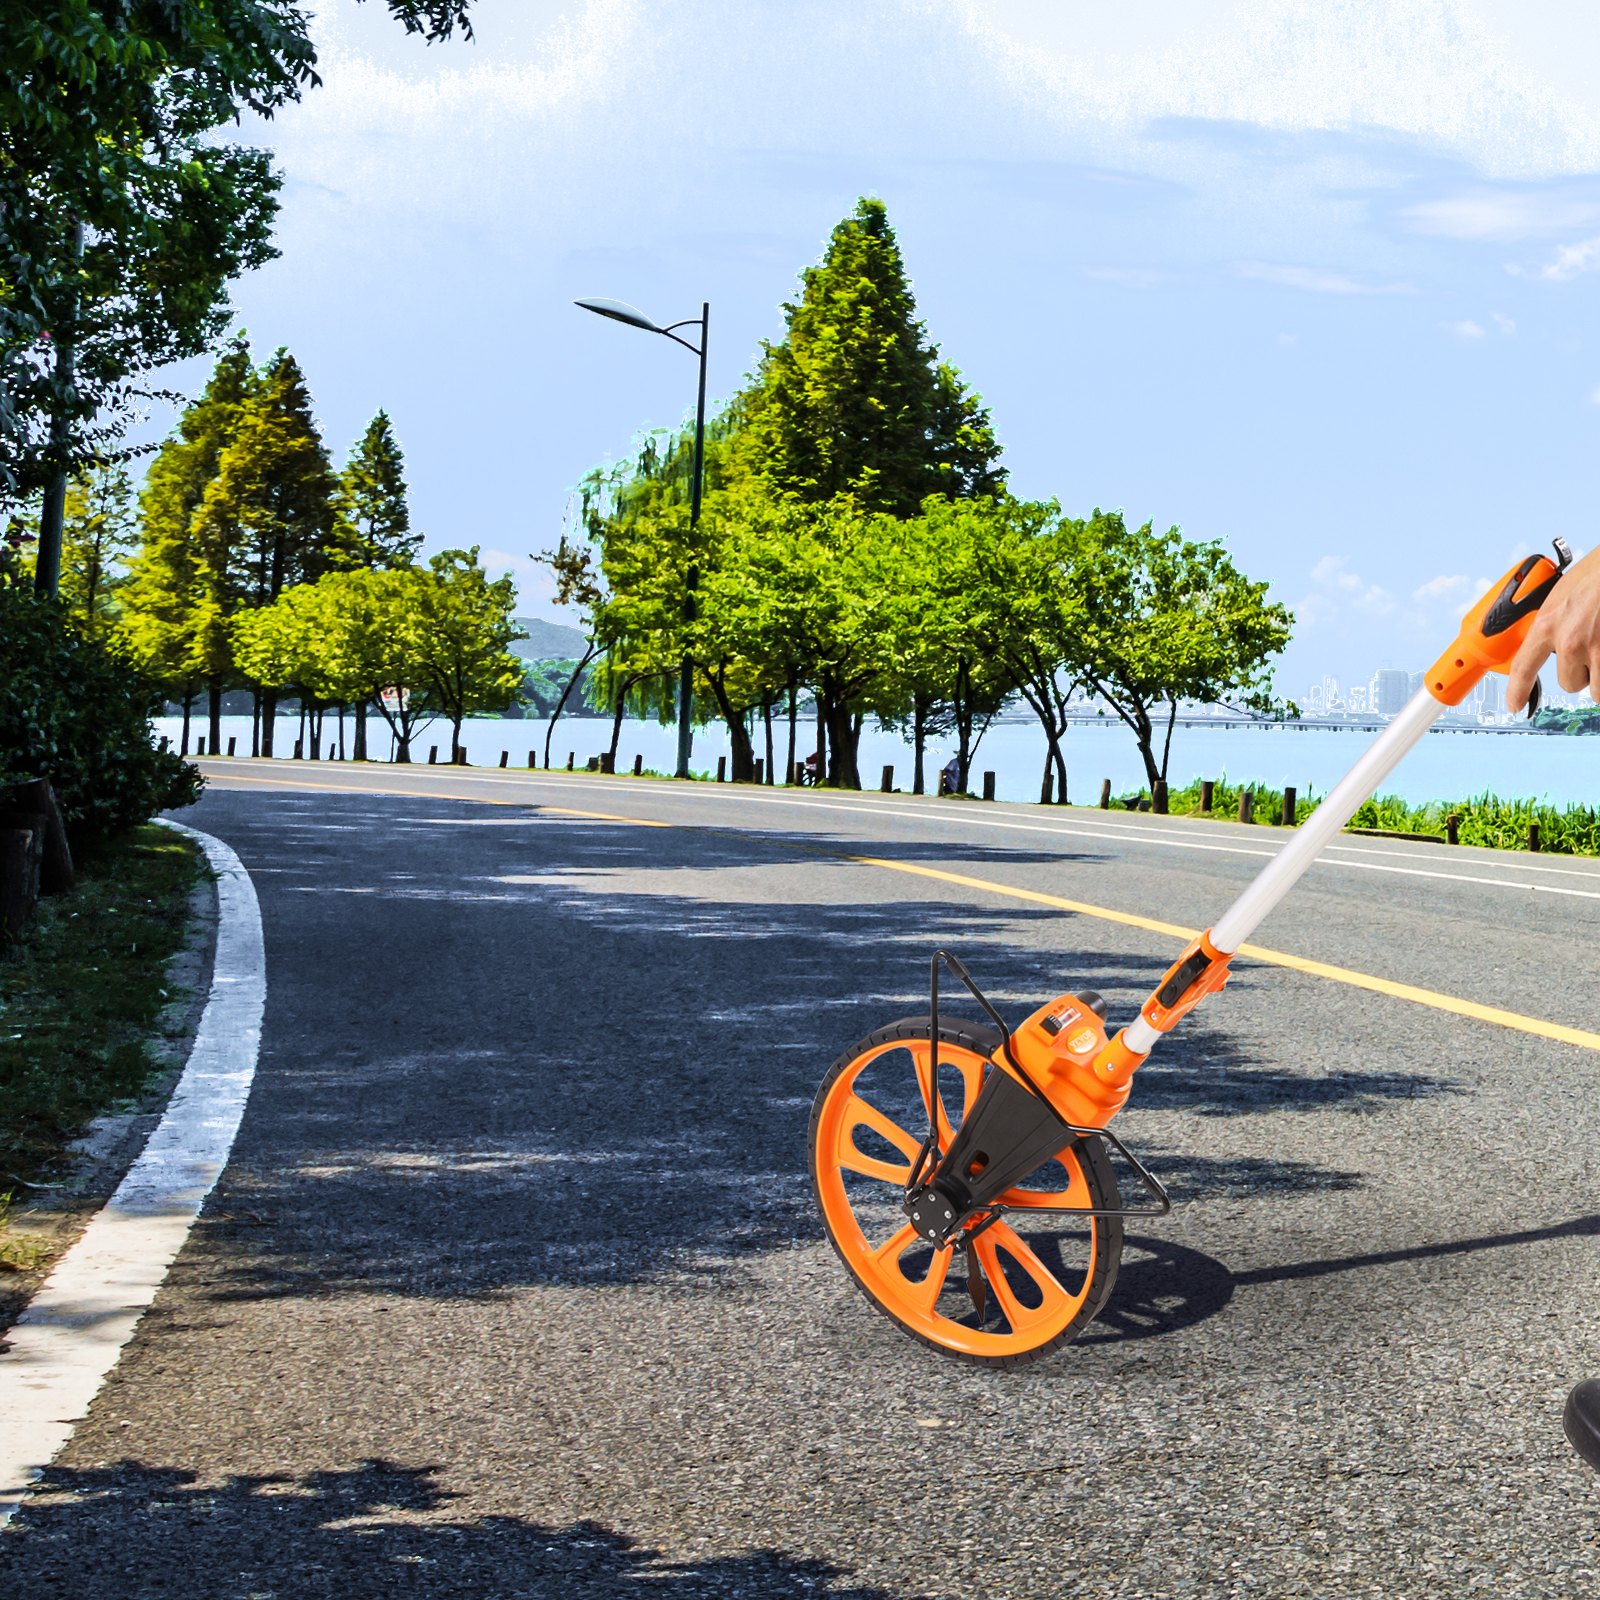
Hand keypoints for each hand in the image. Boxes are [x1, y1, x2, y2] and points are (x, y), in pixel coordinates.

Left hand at [1506, 546, 1599, 711]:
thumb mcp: (1561, 594)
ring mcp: (1599, 648)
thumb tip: (1544, 643)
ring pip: (1595, 688)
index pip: (1523, 667)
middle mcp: (1571, 640)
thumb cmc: (1597, 572)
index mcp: (1548, 624)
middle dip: (1579, 673)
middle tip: (1589, 653)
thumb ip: (1551, 622)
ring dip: (1599, 676)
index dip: (1517, 691)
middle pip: (1568, 683)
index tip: (1515, 705)